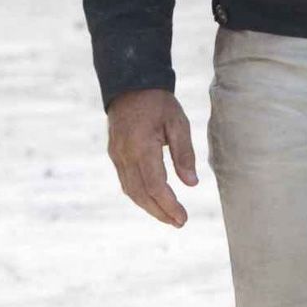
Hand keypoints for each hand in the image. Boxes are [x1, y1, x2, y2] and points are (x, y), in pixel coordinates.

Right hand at [107, 88, 198, 226]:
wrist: (131, 84)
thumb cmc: (158, 102)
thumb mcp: (178, 122)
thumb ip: (184, 153)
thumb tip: (192, 184)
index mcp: (141, 146)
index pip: (154, 185)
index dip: (168, 205)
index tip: (183, 218)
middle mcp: (125, 155)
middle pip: (141, 194)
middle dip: (160, 212)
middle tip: (179, 222)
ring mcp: (116, 156)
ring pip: (131, 191)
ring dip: (149, 207)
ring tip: (169, 217)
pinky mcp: (114, 155)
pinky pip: (126, 182)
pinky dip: (140, 195)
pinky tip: (153, 199)